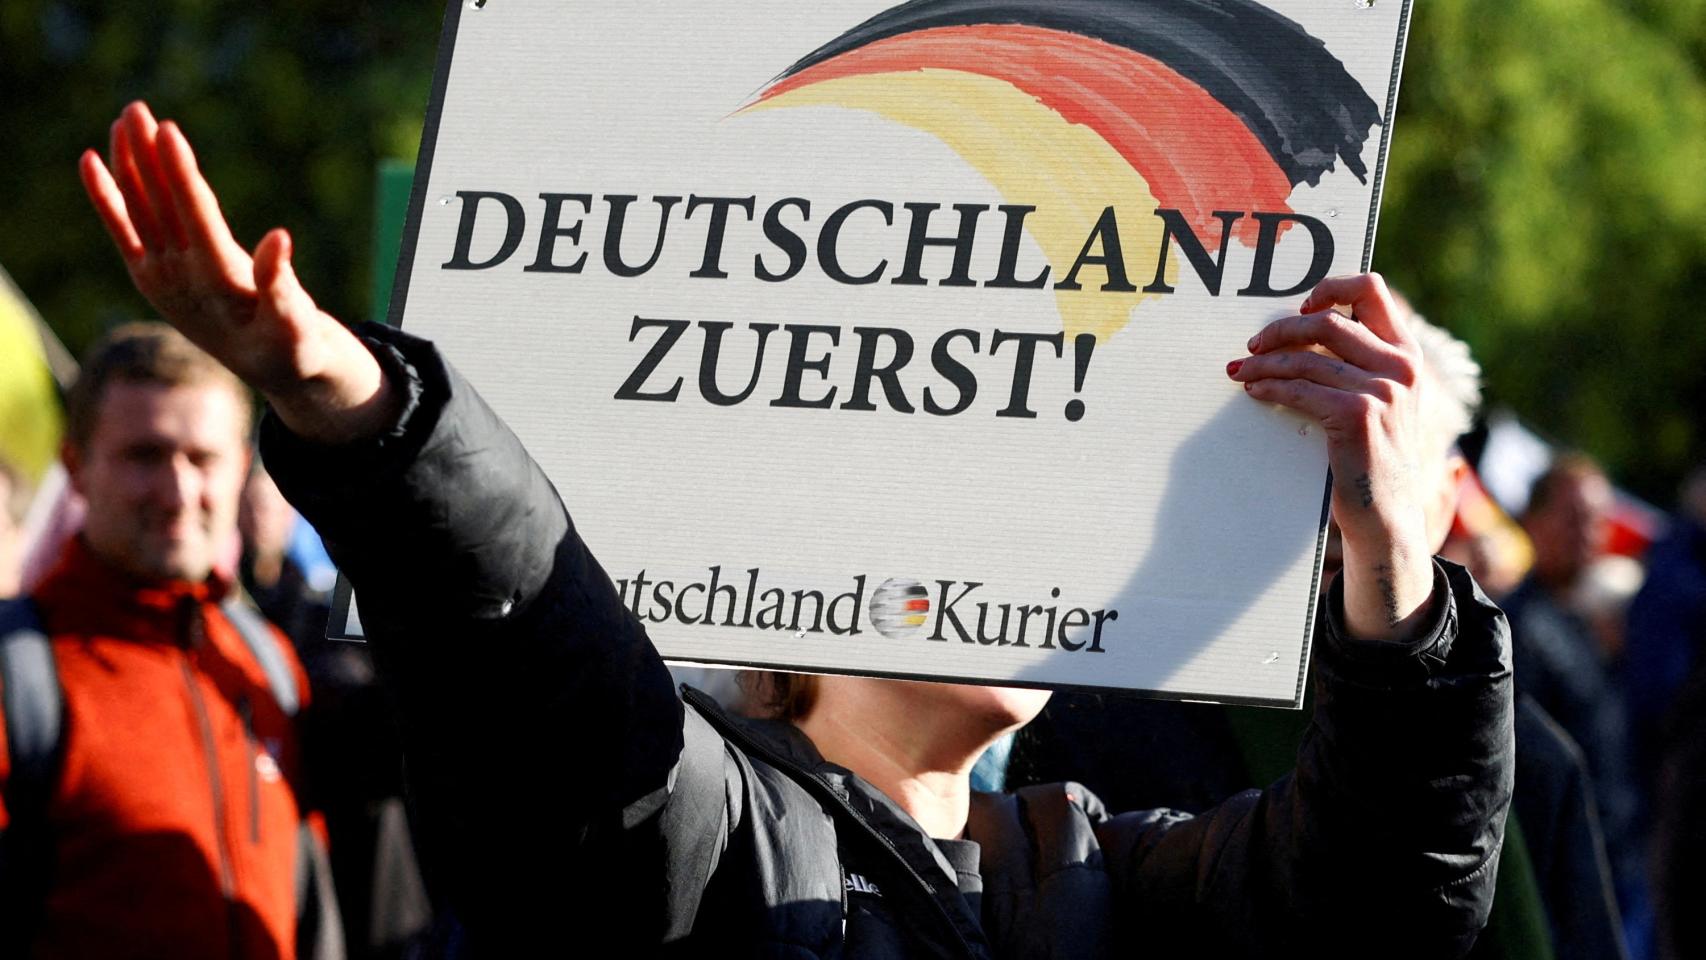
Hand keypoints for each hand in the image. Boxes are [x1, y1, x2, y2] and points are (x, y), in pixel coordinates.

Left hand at [80, 101, 395, 442]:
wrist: (271, 369)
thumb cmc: (293, 343)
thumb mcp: (297, 324)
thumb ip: (283, 286)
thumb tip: (279, 237)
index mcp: (220, 283)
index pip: (195, 217)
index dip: (180, 174)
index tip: (167, 131)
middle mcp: (182, 277)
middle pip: (158, 205)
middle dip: (146, 156)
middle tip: (136, 109)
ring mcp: (160, 277)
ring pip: (139, 209)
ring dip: (128, 163)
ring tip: (124, 119)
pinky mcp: (149, 277)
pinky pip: (122, 230)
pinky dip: (105, 196)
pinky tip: (91, 163)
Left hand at [1227, 273, 1435, 641]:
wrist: (1386, 517)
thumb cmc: (1371, 460)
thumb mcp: (1380, 405)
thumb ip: (1358, 367)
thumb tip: (1301, 335)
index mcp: (1406, 356)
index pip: (1372, 290)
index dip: (1330, 287)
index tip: (1301, 306)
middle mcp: (1400, 368)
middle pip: (1327, 321)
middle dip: (1280, 330)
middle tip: (1251, 346)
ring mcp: (1382, 390)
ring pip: (1306, 358)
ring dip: (1264, 363)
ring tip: (1239, 372)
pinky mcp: (1357, 415)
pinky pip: (1299, 389)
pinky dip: (1269, 387)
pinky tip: (1253, 392)